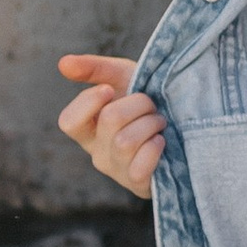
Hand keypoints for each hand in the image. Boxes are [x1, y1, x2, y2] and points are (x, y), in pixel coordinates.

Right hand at [56, 55, 164, 198]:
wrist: (183, 121)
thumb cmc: (145, 99)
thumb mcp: (122, 76)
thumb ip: (93, 68)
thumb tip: (63, 62)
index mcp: (88, 128)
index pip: (69, 122)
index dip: (88, 103)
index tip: (109, 89)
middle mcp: (97, 151)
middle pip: (110, 120)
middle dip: (138, 104)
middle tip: (151, 104)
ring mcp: (116, 170)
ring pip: (126, 141)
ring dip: (151, 124)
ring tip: (159, 122)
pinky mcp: (136, 183)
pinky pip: (140, 165)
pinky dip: (155, 148)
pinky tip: (161, 142)